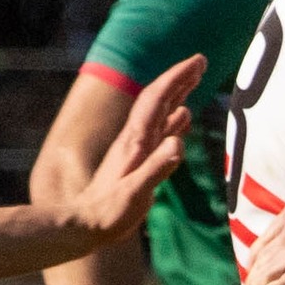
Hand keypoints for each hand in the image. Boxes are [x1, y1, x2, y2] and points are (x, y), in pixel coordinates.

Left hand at [68, 56, 202, 246]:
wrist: (84, 225)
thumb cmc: (108, 213)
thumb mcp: (136, 193)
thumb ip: (157, 168)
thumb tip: (178, 143)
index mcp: (136, 141)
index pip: (158, 99)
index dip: (178, 77)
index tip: (197, 60)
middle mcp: (136, 139)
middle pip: (159, 99)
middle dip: (179, 78)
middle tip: (201, 61)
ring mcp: (137, 149)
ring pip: (160, 113)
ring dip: (177, 94)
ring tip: (194, 81)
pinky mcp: (138, 161)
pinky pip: (160, 132)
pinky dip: (173, 119)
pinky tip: (183, 117)